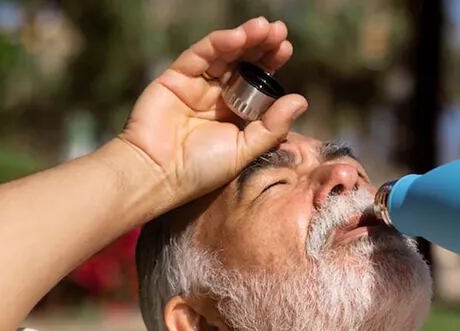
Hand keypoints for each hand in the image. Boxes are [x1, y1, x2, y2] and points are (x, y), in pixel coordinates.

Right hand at [119, 17, 307, 212]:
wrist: (158, 175)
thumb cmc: (201, 169)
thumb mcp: (244, 150)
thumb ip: (271, 126)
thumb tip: (300, 100)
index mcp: (234, 114)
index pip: (256, 82)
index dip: (270, 64)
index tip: (286, 49)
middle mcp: (216, 96)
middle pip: (242, 63)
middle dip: (261, 46)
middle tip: (279, 31)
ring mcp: (196, 85)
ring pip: (223, 55)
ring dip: (244, 38)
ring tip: (264, 28)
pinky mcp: (175, 78)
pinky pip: (199, 55)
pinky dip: (218, 43)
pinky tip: (237, 36)